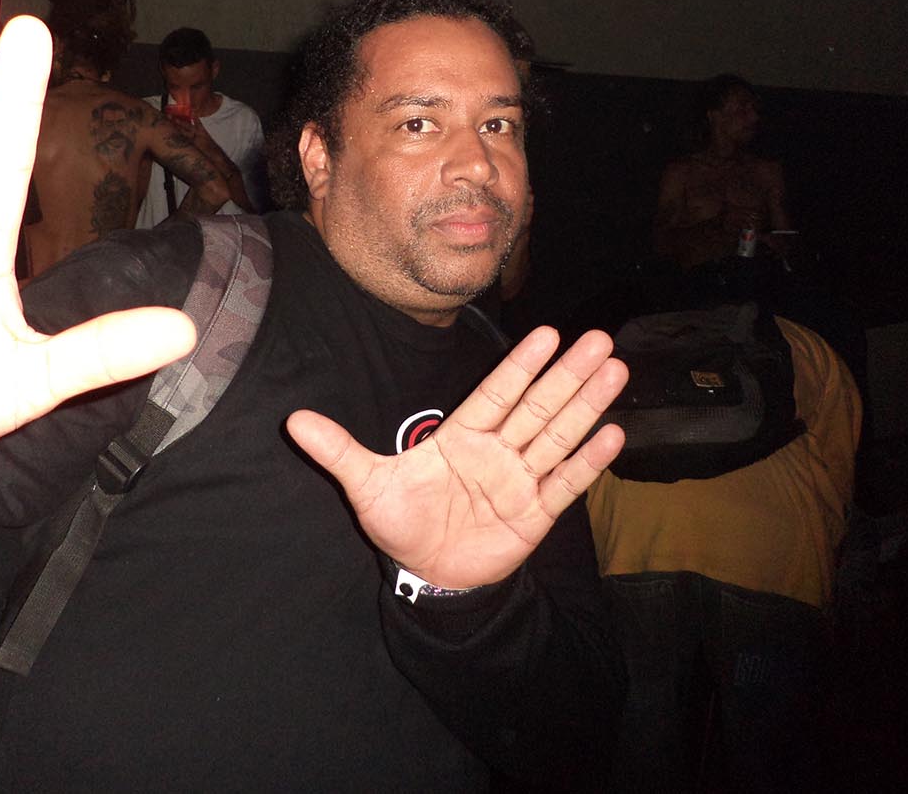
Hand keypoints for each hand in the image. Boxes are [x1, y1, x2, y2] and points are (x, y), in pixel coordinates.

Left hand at [286, 328, 626, 589]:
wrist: (425, 575)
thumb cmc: (401, 523)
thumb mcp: (366, 485)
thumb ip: (339, 451)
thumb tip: (293, 421)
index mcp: (462, 437)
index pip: (497, 393)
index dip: (522, 365)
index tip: (549, 333)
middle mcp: (497, 451)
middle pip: (537, 406)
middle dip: (567, 374)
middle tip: (599, 339)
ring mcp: (520, 481)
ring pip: (557, 436)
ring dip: (586, 406)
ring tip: (614, 371)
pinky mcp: (535, 515)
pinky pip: (565, 484)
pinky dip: (588, 462)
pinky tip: (613, 435)